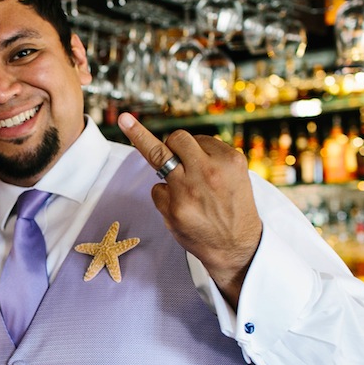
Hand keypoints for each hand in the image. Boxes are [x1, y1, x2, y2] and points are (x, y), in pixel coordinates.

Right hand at [118, 112, 260, 306]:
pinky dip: (208, 154)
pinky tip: (213, 172)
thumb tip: (162, 173)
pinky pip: (214, 144)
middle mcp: (203, 178)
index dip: (138, 135)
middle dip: (171, 147)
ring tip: (199, 172)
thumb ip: (162, 193)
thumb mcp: (170, 220)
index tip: (126, 119)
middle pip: (177, 139)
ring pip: (196, 139)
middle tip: (176, 165)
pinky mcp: (238, 161)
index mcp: (182, 195)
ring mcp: (223, 168)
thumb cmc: (200, 234)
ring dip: (191, 152)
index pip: (157, 156)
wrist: (238, 245)